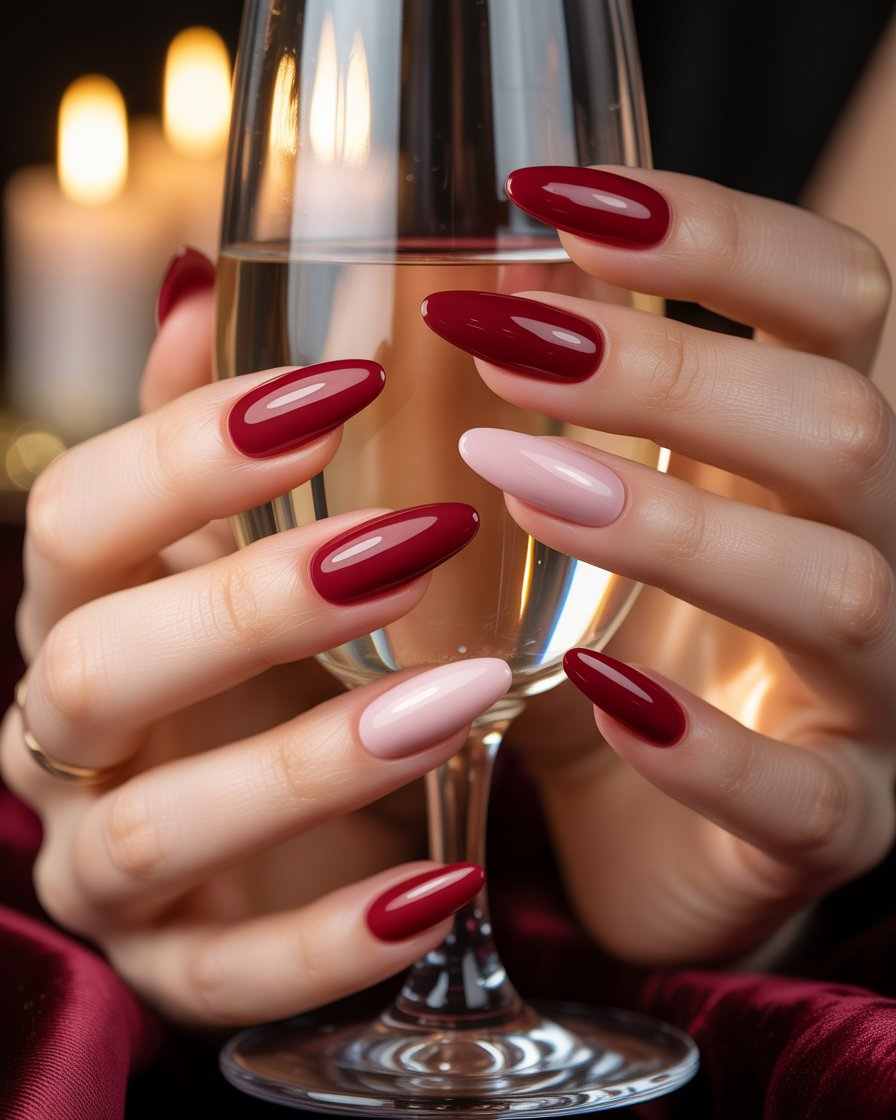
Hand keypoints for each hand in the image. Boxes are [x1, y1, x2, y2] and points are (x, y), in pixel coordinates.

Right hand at [0, 261, 506, 1024]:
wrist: (280, 818)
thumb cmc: (264, 655)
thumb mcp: (235, 537)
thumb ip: (207, 427)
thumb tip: (201, 271)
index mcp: (84, 612)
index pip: (81, 517)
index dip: (194, 451)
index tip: (344, 384)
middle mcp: (72, 738)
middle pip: (101, 666)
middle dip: (251, 603)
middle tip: (416, 541)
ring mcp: (113, 865)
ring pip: (164, 826)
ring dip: (311, 762)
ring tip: (461, 700)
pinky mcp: (182, 967)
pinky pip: (233, 977)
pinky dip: (333, 939)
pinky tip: (442, 887)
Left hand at [431, 166, 895, 964]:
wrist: (626, 837)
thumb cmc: (561, 655)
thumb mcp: (499, 522)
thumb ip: (390, 412)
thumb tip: (203, 291)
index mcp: (783, 457)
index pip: (826, 298)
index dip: (723, 235)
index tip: (561, 206)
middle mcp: (851, 549)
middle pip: (838, 426)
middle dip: (675, 377)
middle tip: (506, 346)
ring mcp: (860, 693)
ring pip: (834, 587)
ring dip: (674, 531)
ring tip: (521, 490)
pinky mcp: (832, 819)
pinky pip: (806, 790)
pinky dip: (704, 745)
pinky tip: (596, 694)